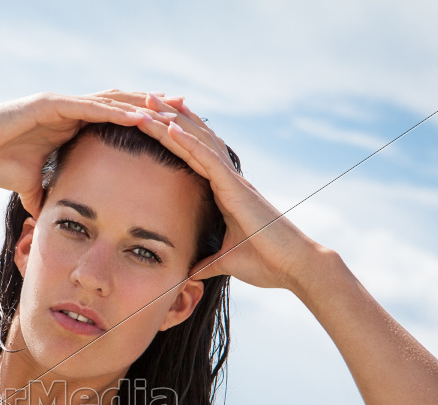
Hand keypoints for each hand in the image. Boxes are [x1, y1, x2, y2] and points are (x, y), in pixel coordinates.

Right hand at [0, 92, 174, 212]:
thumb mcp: (27, 184)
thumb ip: (41, 194)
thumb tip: (47, 215)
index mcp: (71, 125)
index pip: (118, 122)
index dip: (148, 126)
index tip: (177, 135)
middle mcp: (73, 109)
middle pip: (125, 105)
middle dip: (159, 110)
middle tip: (194, 115)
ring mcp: (64, 103)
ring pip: (115, 102)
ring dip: (148, 107)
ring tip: (179, 113)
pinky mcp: (52, 104)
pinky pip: (92, 107)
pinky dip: (118, 112)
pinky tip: (141, 116)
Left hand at [130, 94, 331, 291]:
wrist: (293, 267)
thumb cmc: (265, 262)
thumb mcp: (225, 262)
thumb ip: (206, 263)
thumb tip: (190, 273)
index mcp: (225, 192)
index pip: (192, 157)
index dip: (172, 138)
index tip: (151, 121)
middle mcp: (228, 180)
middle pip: (193, 141)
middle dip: (168, 119)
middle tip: (143, 98)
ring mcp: (233, 181)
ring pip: (197, 143)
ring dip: (172, 122)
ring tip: (148, 102)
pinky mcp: (236, 189)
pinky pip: (207, 159)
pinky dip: (188, 142)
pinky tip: (169, 127)